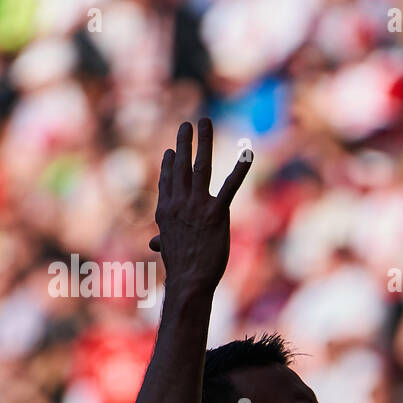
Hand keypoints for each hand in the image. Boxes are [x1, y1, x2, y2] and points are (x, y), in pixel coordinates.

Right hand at [149, 119, 251, 291]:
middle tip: (187, 125)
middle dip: (184, 143)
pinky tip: (248, 154)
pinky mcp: (217, 213)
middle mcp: (179, 202)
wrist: (190, 279)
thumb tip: (154, 243)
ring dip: (203, 142)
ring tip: (204, 123)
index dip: (168, 165)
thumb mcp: (169, 248)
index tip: (169, 151)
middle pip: (181, 166)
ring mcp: (197, 206)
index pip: (167, 181)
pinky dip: (240, 169)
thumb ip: (163, 240)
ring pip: (200, 167)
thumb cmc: (181, 268)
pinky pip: (230, 186)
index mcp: (166, 210)